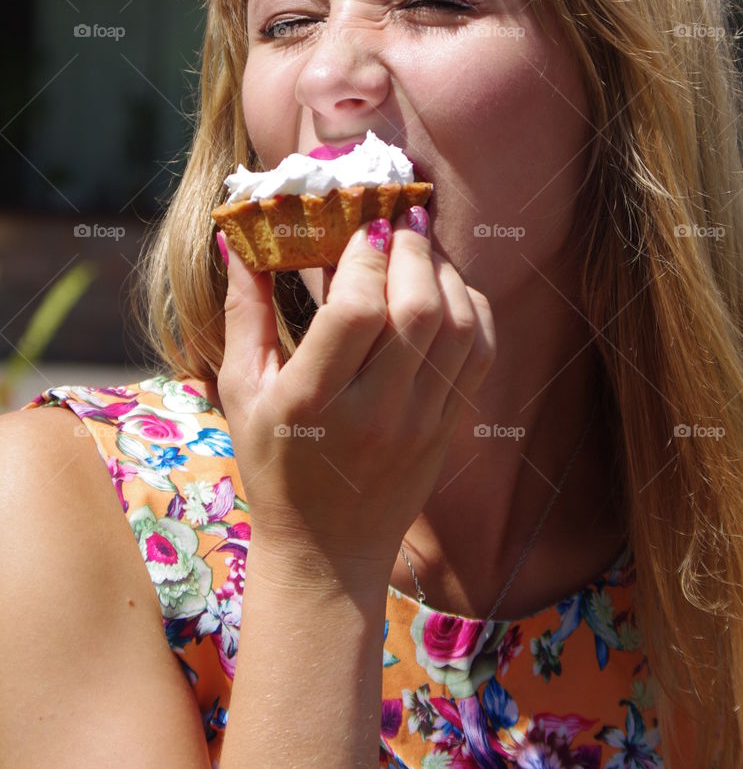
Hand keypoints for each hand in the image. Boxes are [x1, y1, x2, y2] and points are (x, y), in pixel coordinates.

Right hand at [215, 212, 496, 591]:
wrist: (328, 553)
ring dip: (446, 271)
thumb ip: (243, 310)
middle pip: (418, 310)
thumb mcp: (242, 390)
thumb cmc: (274, 465)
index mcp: (315, 400)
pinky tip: (446, 286)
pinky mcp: (450, 425)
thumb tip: (235, 234)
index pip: (357, 312)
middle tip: (399, 216)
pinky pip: (481, 352)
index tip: (362, 222)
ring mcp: (423, 421)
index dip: (366, 257)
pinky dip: (472, 307)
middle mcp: (377, 410)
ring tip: (421, 244)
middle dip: (413, 249)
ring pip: (459, 326)